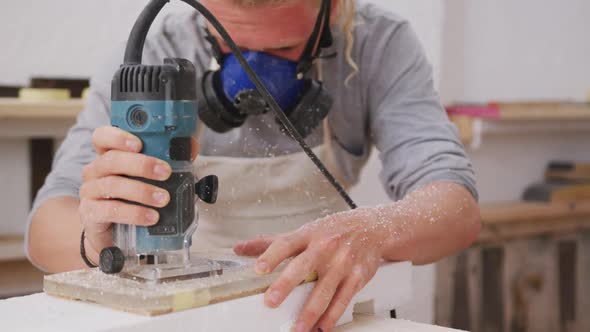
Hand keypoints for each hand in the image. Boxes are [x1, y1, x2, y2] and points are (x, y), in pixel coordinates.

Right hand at [79, 126, 197, 261]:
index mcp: (108, 156)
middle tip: (165, 172)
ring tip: (163, 199)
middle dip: (141, 165)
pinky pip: (110, 211)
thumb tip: (189, 147)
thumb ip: (167, 160)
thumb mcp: (150, 178)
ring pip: (112, 185)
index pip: (102, 137)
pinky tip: (150, 217)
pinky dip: (133, 213)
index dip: (117, 137)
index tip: (139, 144)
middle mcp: (95, 171)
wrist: (118, 235)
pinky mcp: (91, 214)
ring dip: (142, 191)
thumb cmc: (135, 199)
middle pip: (111, 160)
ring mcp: (90, 192)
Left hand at [233, 208, 385, 331]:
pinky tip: (322, 327)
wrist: (373, 228)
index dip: (271, 255)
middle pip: (303, 266)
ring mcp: (342, 262)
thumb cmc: (334, 231)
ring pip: (325, 290)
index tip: (258, 268)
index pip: (286, 243)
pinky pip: (344, 299)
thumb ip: (271, 242)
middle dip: (286, 285)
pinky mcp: (358, 276)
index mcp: (308, 235)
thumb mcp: (304, 231)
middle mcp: (325, 247)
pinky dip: (333, 316)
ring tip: (298, 328)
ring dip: (310, 312)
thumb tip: (240, 248)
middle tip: (272, 301)